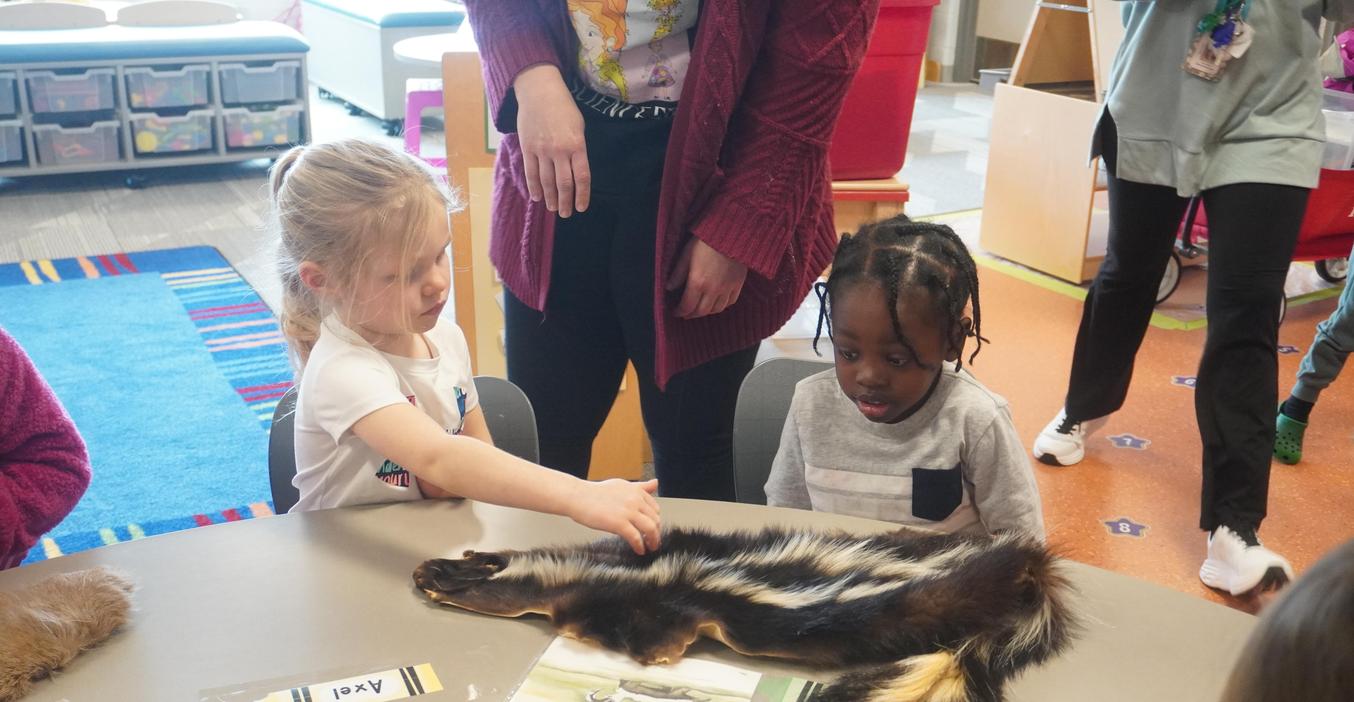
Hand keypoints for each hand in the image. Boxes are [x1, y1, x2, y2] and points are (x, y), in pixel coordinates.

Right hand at [513, 64, 589, 217]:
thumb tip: (576, 172)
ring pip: (547, 181)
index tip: (581, 208)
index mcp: (577, 145)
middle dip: (565, 202)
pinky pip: (531, 173)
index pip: (582, 177)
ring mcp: (542, 150)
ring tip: (552, 208)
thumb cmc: (563, 108)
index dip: (582, 195)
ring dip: (550, 198)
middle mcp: (560, 151)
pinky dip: (534, 187)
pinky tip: (537, 197)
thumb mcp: (579, 127)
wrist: (539, 91)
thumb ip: (578, 150)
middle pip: (564, 184)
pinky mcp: (528, 148)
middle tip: (566, 213)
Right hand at [567, 479, 660, 554]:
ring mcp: (628, 512)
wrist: (578, 497)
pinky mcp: (619, 523)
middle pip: (655, 519)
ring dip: (653, 541)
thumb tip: (655, 483)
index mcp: (636, 491)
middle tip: (654, 541)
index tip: (654, 528)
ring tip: (650, 547)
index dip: (656, 520)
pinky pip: (636, 537)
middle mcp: (635, 500)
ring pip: (650, 529)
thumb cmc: (595, 493)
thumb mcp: (622, 485)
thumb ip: (640, 487)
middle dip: (656, 533)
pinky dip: (639, 546)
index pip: (655, 508)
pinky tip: (639, 550)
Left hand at [665, 238, 748, 318]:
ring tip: (700, 308)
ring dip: (707, 312)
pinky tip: (717, 302)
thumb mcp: (686, 255)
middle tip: (686, 313)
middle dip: (692, 315)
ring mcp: (727, 288)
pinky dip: (723, 305)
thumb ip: (677, 274)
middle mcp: (713, 289)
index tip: (675, 312)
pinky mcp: (738, 283)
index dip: (679, 312)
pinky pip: (731, 301)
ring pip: (717, 309)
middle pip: (702, 311)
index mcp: (697, 282)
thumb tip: (669, 288)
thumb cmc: (704, 242)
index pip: (687, 306)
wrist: (729, 232)